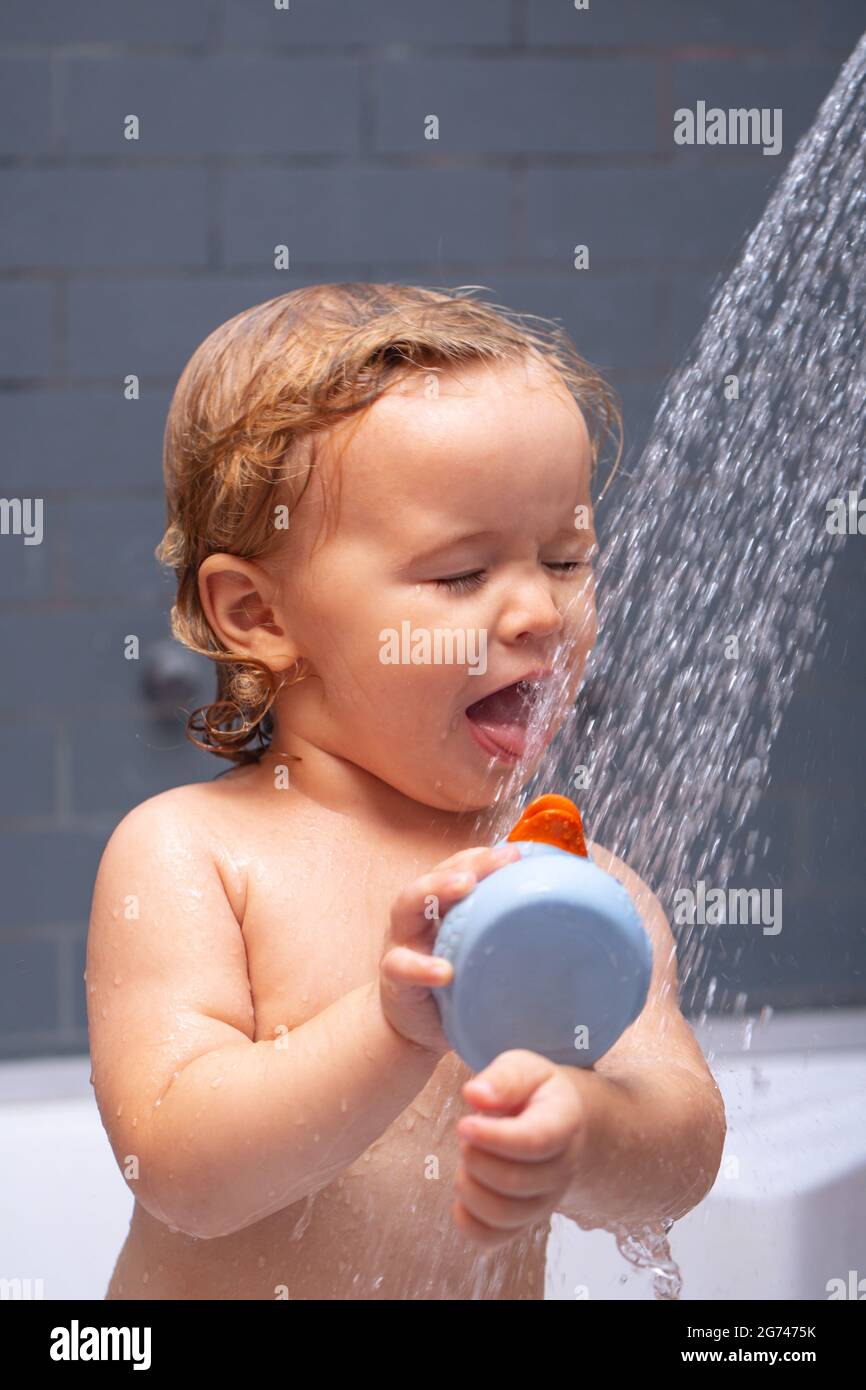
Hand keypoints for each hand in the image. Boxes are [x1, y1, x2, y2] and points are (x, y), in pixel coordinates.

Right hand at [379, 843, 520, 1055]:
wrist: (416, 1027)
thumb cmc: (456, 983)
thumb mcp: (480, 954)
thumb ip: (506, 936)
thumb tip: (568, 923)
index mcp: (442, 907)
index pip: (460, 868)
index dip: (486, 857)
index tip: (519, 854)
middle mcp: (419, 916)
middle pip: (437, 874)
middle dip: (469, 862)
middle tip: (502, 860)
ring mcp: (402, 942)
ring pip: (407, 904)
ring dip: (436, 888)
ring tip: (466, 885)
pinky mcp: (396, 978)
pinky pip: (401, 966)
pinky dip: (421, 966)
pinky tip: (444, 971)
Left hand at [452, 1049, 596, 1249]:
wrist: (558, 1122)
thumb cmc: (535, 1092)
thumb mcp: (525, 1068)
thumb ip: (504, 1078)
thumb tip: (474, 1094)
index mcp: (564, 1123)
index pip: (534, 1142)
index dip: (494, 1138)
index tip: (463, 1123)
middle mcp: (562, 1169)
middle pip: (515, 1181)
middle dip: (477, 1157)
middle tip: (467, 1131)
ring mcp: (545, 1200)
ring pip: (504, 1215)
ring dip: (470, 1188)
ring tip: (467, 1158)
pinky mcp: (524, 1221)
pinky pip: (492, 1238)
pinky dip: (467, 1220)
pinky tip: (464, 1190)